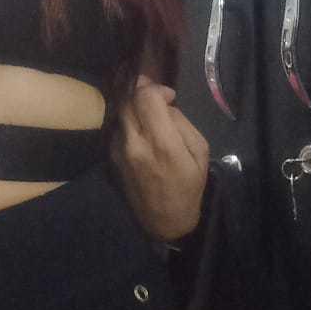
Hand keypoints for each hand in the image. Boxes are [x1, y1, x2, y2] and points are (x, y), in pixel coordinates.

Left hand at [108, 74, 209, 241]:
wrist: (163, 221)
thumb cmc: (188, 188)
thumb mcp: (199, 153)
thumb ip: (181, 124)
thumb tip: (165, 106)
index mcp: (162, 144)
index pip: (146, 97)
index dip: (156, 88)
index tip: (169, 96)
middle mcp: (135, 143)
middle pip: (129, 100)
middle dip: (142, 92)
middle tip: (157, 98)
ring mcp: (119, 149)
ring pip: (121, 112)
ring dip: (134, 106)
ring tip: (150, 114)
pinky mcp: (111, 155)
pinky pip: (118, 127)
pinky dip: (129, 122)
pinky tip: (141, 130)